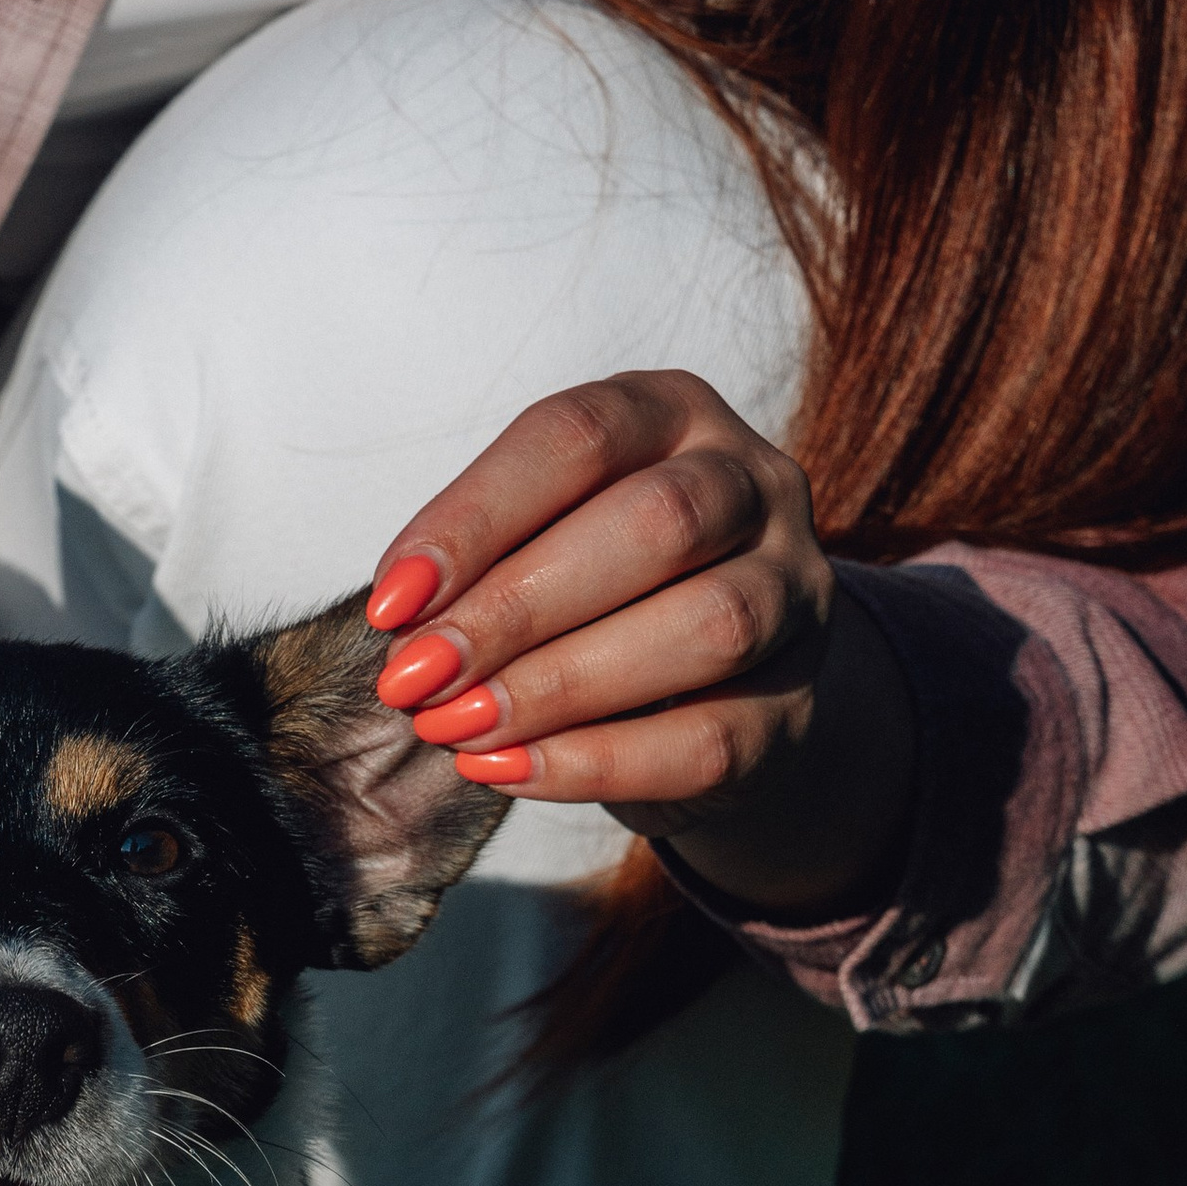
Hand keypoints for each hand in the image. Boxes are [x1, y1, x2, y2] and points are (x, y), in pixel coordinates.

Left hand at [363, 370, 915, 919]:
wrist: (713, 691)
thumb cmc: (598, 593)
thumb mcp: (542, 539)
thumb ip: (485, 559)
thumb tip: (403, 622)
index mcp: (675, 414)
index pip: (579, 438)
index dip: (476, 519)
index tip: (391, 603)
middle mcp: (756, 485)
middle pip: (657, 525)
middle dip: (517, 607)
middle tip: (416, 677)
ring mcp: (795, 594)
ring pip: (706, 627)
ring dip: (559, 686)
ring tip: (456, 728)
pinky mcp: (795, 708)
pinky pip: (708, 738)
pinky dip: (596, 762)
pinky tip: (508, 771)